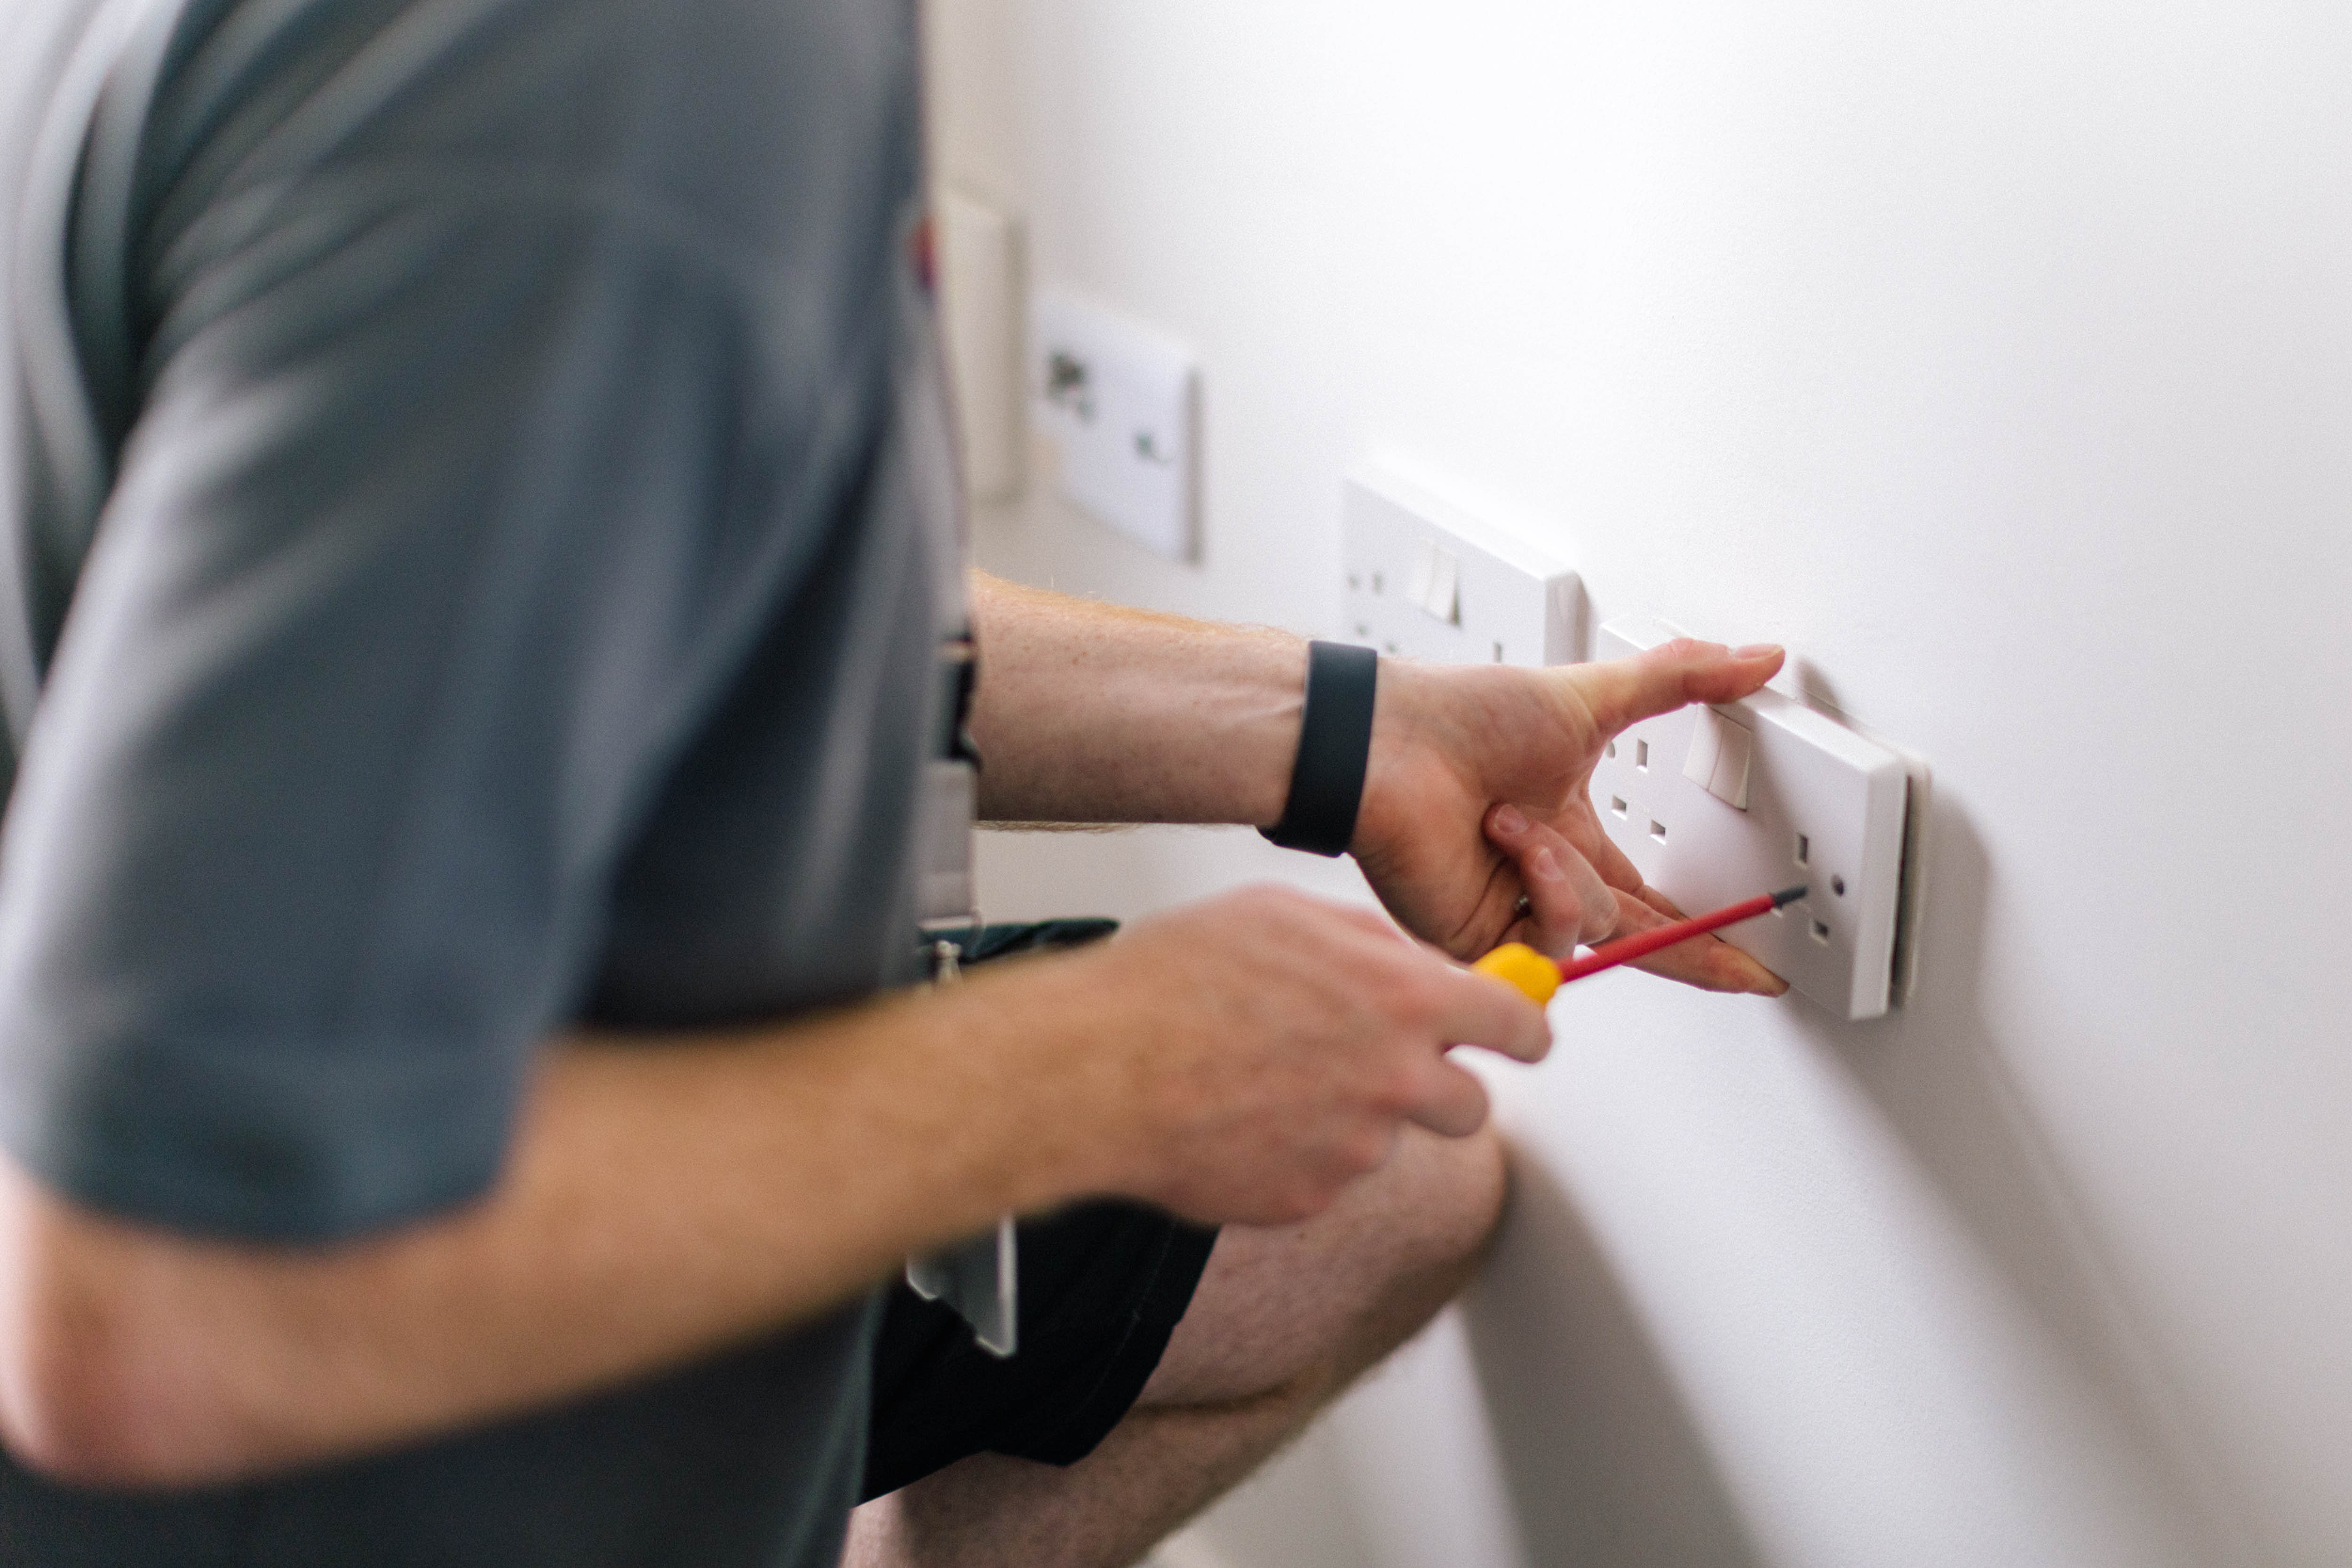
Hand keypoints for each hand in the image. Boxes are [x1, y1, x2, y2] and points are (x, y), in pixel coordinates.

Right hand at [1058, 885, 1549, 1226]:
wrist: (1099, 1069)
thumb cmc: (1175, 983)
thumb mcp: (1287, 916)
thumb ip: (1370, 945)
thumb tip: (1411, 966)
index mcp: (1405, 1000)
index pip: (1518, 1025)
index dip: (1526, 1030)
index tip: (1523, 1037)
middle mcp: (1396, 1081)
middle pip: (1469, 1106)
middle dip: (1437, 1088)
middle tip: (1380, 1068)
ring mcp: (1355, 1150)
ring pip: (1382, 1138)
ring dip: (1345, 1116)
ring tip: (1262, 1078)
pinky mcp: (1308, 1199)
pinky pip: (1322, 1176)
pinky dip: (1293, 1154)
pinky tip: (1236, 1116)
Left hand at [1348, 640, 1790, 994]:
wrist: (1384, 745)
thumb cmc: (1459, 716)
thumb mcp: (1589, 696)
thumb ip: (1680, 679)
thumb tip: (1753, 657)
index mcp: (1570, 832)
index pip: (1650, 895)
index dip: (1701, 926)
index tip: (1749, 953)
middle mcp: (1544, 877)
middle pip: (1636, 934)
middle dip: (1690, 949)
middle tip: (1742, 967)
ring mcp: (1513, 909)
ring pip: (1598, 923)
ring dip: (1569, 868)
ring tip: (1513, 819)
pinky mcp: (1484, 938)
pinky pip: (1554, 936)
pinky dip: (1544, 887)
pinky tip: (1506, 845)